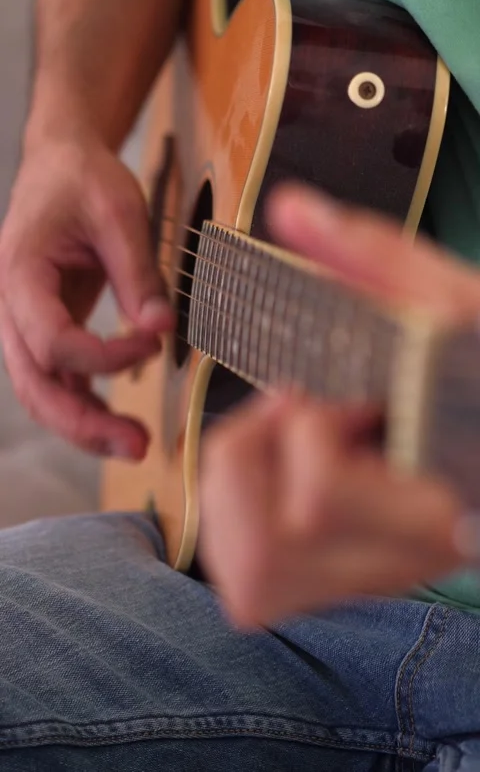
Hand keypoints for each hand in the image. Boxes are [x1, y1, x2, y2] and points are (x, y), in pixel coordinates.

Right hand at [0, 136, 172, 458]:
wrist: (61, 164)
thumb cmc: (84, 179)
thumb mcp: (119, 212)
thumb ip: (138, 272)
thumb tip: (161, 329)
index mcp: (20, 272)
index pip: (52, 340)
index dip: (105, 356)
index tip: (153, 342)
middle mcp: (12, 306)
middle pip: (36, 385)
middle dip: (85, 423)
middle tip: (138, 446)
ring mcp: (25, 324)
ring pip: (42, 393)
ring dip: (85, 425)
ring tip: (134, 445)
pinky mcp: (47, 330)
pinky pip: (59, 380)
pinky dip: (85, 405)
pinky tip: (117, 422)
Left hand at [198, 185, 479, 626]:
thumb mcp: (448, 302)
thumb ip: (370, 257)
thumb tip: (289, 210)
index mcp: (442, 488)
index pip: (320, 494)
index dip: (306, 425)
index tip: (336, 385)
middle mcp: (408, 553)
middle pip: (269, 543)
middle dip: (251, 455)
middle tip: (293, 410)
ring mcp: (376, 575)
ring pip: (248, 581)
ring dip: (234, 494)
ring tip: (284, 443)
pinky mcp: (350, 581)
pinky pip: (253, 589)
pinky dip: (235, 526)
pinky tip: (274, 474)